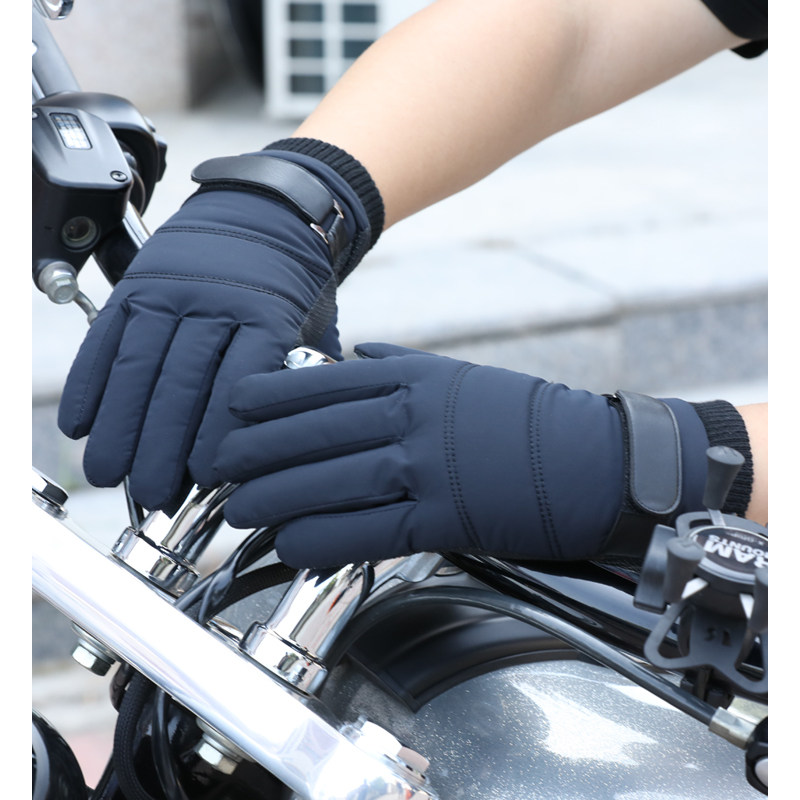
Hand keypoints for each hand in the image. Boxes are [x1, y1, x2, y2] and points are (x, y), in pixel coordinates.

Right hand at [58, 148, 375, 510]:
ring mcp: (169, 291)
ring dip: (120, 426)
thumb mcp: (312, 323)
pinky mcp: (136, 285)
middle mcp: (214, 301)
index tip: (206, 479)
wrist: (266, 211)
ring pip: (138, 366)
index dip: (217, 435)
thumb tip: (279, 440)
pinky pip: (106, 339)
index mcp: (266, 313)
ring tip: (110, 473)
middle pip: (181, 383)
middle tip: (151, 494)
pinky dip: (90, 384)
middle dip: (161, 446)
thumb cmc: (293, 281)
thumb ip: (296, 375)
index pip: (238, 384)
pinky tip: (82, 424)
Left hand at [214, 343, 709, 567]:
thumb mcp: (457, 374)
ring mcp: (426, 467)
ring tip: (242, 511)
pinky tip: (294, 544)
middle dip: (256, 452)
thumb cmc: (523, 418)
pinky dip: (325, 538)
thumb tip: (355, 356)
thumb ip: (400, 364)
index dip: (267, 399)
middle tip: (217, 468)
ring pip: (332, 479)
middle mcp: (411, 417)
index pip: (321, 384)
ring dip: (278, 498)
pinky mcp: (444, 517)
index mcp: (411, 379)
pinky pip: (369, 529)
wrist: (591, 458)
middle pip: (315, 433)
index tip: (231, 410)